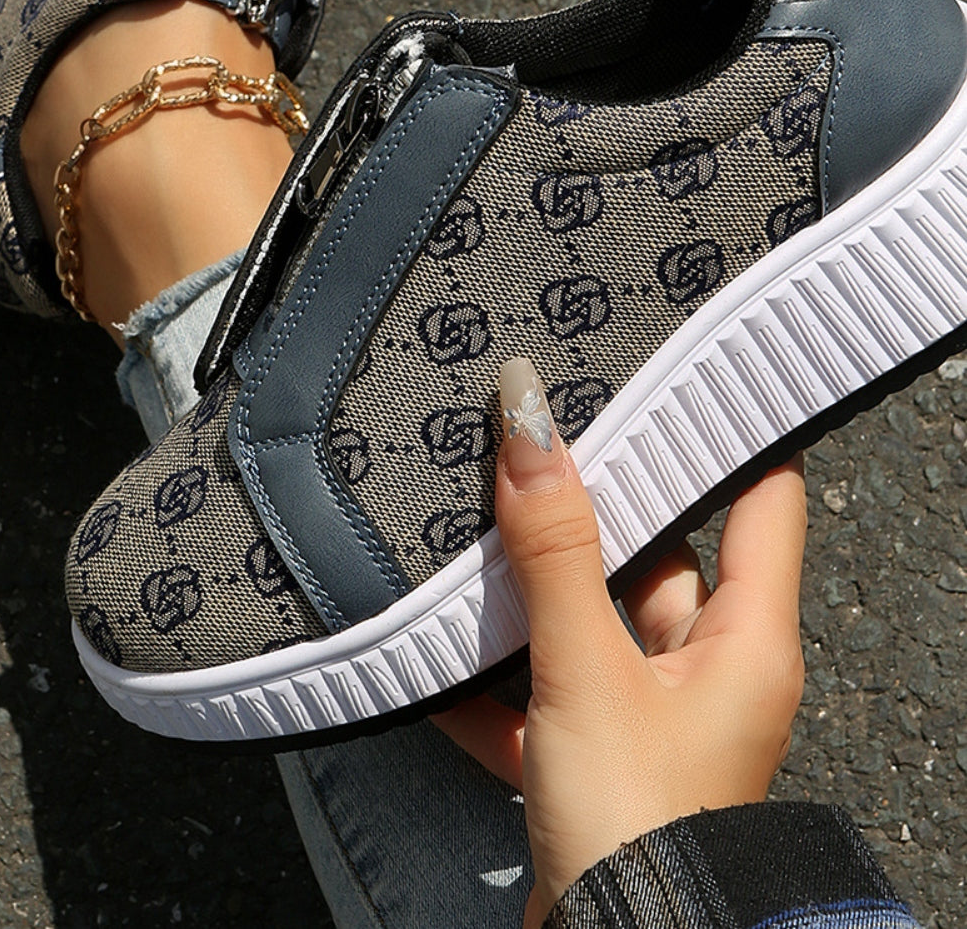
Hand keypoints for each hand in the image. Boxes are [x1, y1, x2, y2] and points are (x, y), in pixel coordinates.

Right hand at [434, 356, 806, 928]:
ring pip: (591, 617)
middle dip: (593, 506)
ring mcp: (655, 715)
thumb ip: (553, 547)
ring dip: (532, 590)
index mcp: (749, 640)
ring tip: (473, 525)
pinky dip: (496, 673)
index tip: (677, 367)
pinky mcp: (600, 756)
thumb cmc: (638, 831)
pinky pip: (547, 687)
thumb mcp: (586, 670)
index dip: (728, 430)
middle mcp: (712, 671)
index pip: (765, 497)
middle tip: (536, 437)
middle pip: (660, 553)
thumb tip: (532, 423)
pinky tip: (433, 646)